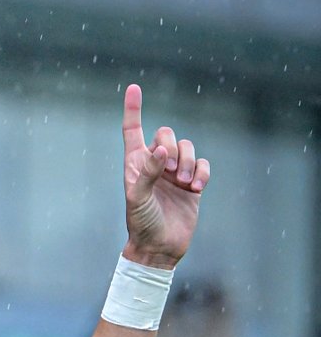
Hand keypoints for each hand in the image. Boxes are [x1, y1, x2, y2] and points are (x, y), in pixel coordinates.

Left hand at [121, 84, 209, 268]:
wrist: (160, 248)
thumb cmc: (141, 224)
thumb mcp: (137, 199)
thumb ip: (147, 173)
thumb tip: (161, 150)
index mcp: (135, 164)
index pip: (133, 130)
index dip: (133, 110)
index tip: (133, 88)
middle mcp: (155, 164)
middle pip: (166, 134)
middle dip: (172, 147)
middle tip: (170, 173)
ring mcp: (174, 173)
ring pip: (188, 147)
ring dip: (188, 162)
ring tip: (184, 184)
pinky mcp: (192, 183)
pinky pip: (203, 163)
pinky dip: (202, 172)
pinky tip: (197, 188)